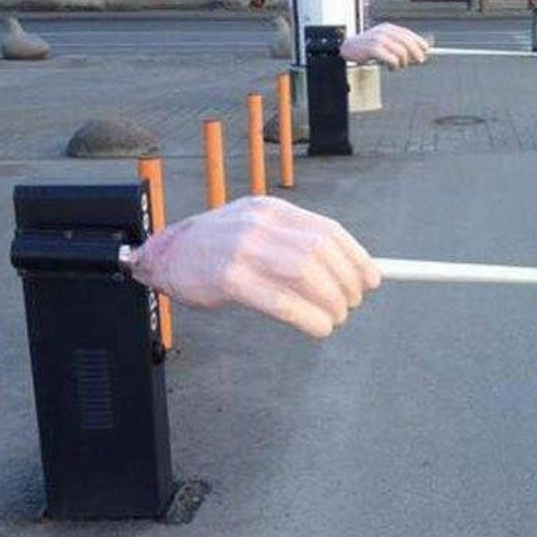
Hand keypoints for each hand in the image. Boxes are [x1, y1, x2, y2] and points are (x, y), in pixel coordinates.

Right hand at [125, 196, 381, 339]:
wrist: (164, 255)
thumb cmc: (217, 248)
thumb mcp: (257, 229)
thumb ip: (295, 242)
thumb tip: (346, 269)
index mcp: (272, 208)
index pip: (327, 229)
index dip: (356, 257)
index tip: (372, 279)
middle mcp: (260, 222)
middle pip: (320, 251)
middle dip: (346, 281)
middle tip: (351, 304)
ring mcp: (243, 248)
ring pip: (304, 273)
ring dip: (330, 300)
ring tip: (336, 318)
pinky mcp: (228, 278)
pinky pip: (278, 299)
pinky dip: (306, 316)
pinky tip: (318, 328)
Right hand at [341, 22, 430, 68]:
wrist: (347, 47)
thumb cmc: (366, 46)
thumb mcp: (383, 41)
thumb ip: (397, 44)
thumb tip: (415, 53)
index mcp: (388, 28)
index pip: (407, 33)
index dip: (418, 42)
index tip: (426, 50)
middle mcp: (384, 32)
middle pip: (406, 42)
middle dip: (415, 53)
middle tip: (419, 61)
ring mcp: (379, 39)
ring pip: (401, 52)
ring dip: (403, 62)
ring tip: (399, 66)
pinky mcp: (374, 49)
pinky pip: (391, 58)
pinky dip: (394, 65)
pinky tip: (392, 67)